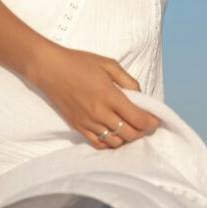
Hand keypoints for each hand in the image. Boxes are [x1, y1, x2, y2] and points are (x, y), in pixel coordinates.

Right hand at [32, 43, 160, 149]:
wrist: (50, 69)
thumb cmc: (80, 62)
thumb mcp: (109, 64)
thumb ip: (128, 81)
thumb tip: (141, 97)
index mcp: (110, 95)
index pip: (138, 118)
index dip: (152, 122)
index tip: (156, 119)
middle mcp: (100, 113)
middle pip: (130, 134)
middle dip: (142, 131)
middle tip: (145, 123)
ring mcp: (88, 123)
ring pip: (116, 142)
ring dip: (127, 137)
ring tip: (129, 127)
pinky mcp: (78, 128)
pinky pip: (99, 144)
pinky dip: (110, 143)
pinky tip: (114, 134)